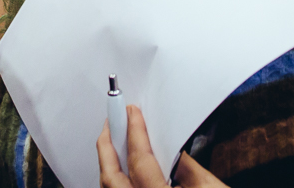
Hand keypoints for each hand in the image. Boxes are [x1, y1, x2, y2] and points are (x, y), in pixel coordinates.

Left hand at [97, 105, 226, 187]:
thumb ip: (187, 168)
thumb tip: (169, 148)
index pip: (140, 162)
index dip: (134, 133)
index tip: (131, 112)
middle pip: (111, 179)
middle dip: (106, 148)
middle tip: (110, 123)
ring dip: (108, 167)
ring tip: (112, 145)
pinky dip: (115, 185)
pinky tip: (122, 173)